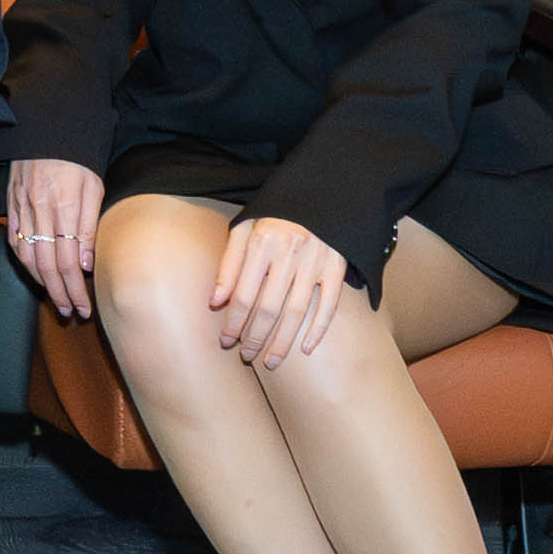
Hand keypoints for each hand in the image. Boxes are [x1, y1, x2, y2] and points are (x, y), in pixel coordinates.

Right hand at [4, 159, 100, 317]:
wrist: (48, 128)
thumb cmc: (77, 158)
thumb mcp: (93, 188)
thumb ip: (89, 227)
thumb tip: (86, 264)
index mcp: (62, 208)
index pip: (67, 262)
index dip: (75, 289)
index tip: (83, 307)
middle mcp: (38, 211)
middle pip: (46, 266)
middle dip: (58, 294)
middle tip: (69, 312)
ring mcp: (21, 209)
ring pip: (27, 257)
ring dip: (40, 283)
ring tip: (54, 298)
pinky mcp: (11, 204)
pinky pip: (14, 240)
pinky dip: (23, 261)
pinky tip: (33, 272)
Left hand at [213, 213, 355, 369]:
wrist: (323, 191)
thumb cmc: (276, 214)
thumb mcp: (245, 227)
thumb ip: (229, 263)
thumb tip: (214, 301)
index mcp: (262, 242)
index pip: (243, 293)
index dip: (233, 321)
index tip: (225, 340)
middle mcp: (289, 252)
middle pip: (268, 307)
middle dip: (254, 337)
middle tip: (246, 355)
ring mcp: (316, 261)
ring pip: (296, 312)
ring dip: (282, 341)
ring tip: (270, 361)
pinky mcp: (337, 267)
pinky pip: (328, 305)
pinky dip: (318, 329)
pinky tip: (306, 348)